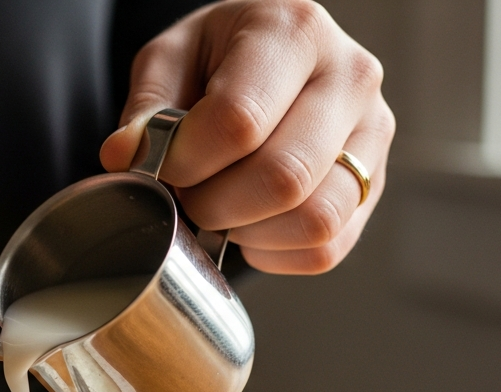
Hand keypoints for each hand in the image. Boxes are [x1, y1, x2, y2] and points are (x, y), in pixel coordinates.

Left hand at [100, 0, 394, 273]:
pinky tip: (250, 223)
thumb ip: (146, 107)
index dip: (189, 161)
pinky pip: (327, 247)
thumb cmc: (219, 59)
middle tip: (187, 198)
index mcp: (294, 31)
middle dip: (216, 205)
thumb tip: (127, 156)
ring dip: (249, 233)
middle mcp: (350, 78)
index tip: (165, 168)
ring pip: (316, 219)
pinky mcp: (374, 187)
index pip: (241, 119)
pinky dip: (276, 252)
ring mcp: (372, 135)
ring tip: (219, 209)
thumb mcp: (170, 59)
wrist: (272, 61)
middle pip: (284, 177)